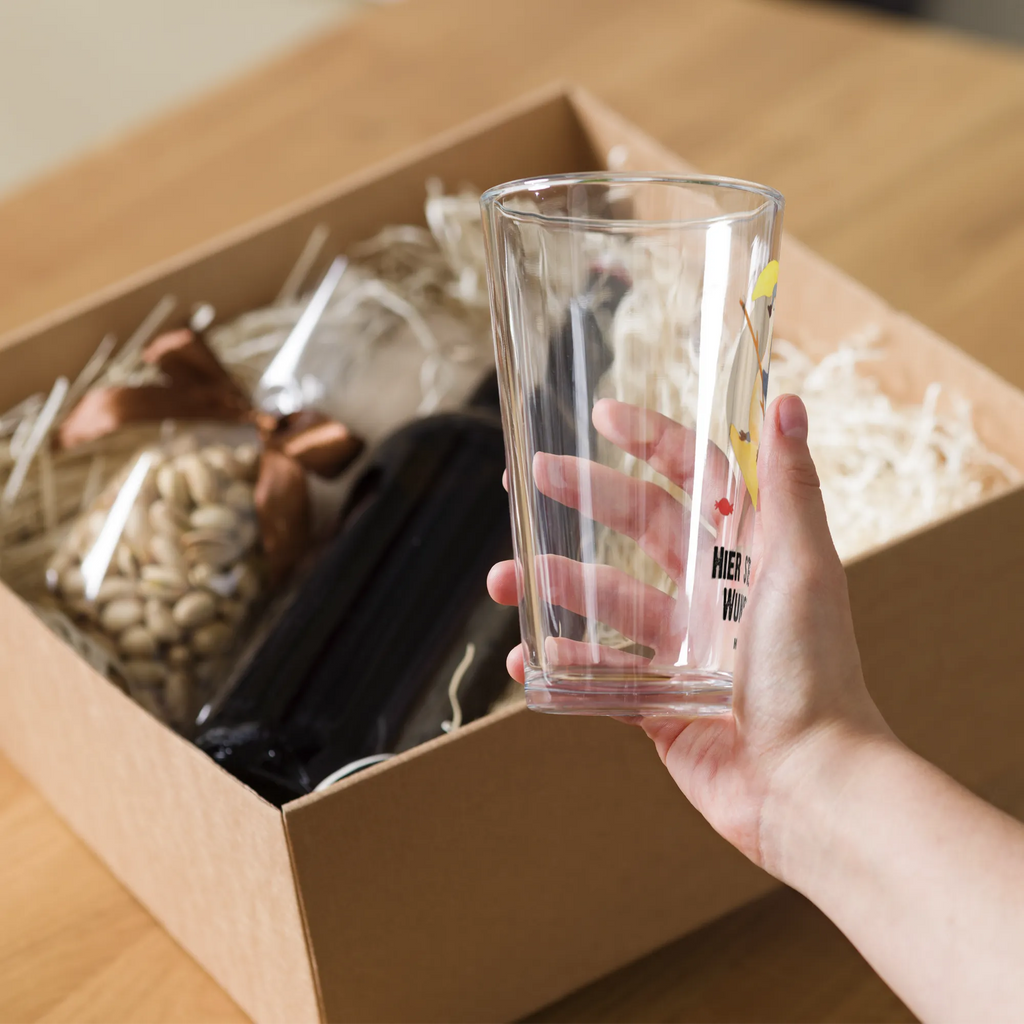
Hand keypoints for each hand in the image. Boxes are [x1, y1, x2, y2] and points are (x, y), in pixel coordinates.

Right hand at [488, 394, 891, 872]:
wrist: (807, 782)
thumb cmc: (814, 671)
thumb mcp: (804, 566)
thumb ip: (791, 486)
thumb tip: (787, 400)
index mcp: (746, 552)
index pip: (693, 478)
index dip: (650, 442)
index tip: (601, 417)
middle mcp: (712, 592)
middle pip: (635, 528)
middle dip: (582, 498)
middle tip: (527, 478)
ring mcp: (681, 647)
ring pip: (605, 600)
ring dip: (555, 585)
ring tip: (507, 579)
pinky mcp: (659, 699)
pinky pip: (598, 673)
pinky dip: (561, 664)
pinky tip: (527, 659)